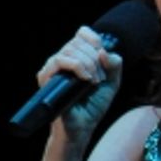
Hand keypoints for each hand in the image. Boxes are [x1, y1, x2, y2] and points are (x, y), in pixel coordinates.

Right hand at [36, 26, 122, 146]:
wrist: (82, 126)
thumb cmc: (94, 105)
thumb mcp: (112, 83)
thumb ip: (114, 65)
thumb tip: (105, 52)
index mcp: (77, 57)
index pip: (82, 33)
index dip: (94, 39)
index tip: (103, 55)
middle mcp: (63, 59)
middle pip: (78, 41)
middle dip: (95, 59)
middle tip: (100, 78)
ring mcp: (53, 67)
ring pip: (70, 49)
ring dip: (88, 63)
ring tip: (94, 82)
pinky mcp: (46, 77)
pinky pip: (60, 60)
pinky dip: (77, 66)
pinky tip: (86, 79)